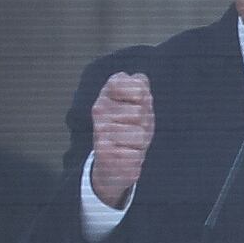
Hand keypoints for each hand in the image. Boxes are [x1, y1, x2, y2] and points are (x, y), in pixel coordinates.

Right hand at [87, 70, 155, 208]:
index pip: (131, 84)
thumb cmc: (129, 130)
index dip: (141, 95)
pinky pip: (134, 154)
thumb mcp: (139, 107)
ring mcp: (100, 130)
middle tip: (134, 128)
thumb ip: (141, 89)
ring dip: (140, 142)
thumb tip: (139, 79)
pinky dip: (135, 156)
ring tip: (129, 142)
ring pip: (139, 134)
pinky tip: (124, 155)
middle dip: (144, 123)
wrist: (113, 164)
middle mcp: (99, 110)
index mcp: (107, 94)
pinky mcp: (102, 152)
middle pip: (139, 112)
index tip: (137, 103)